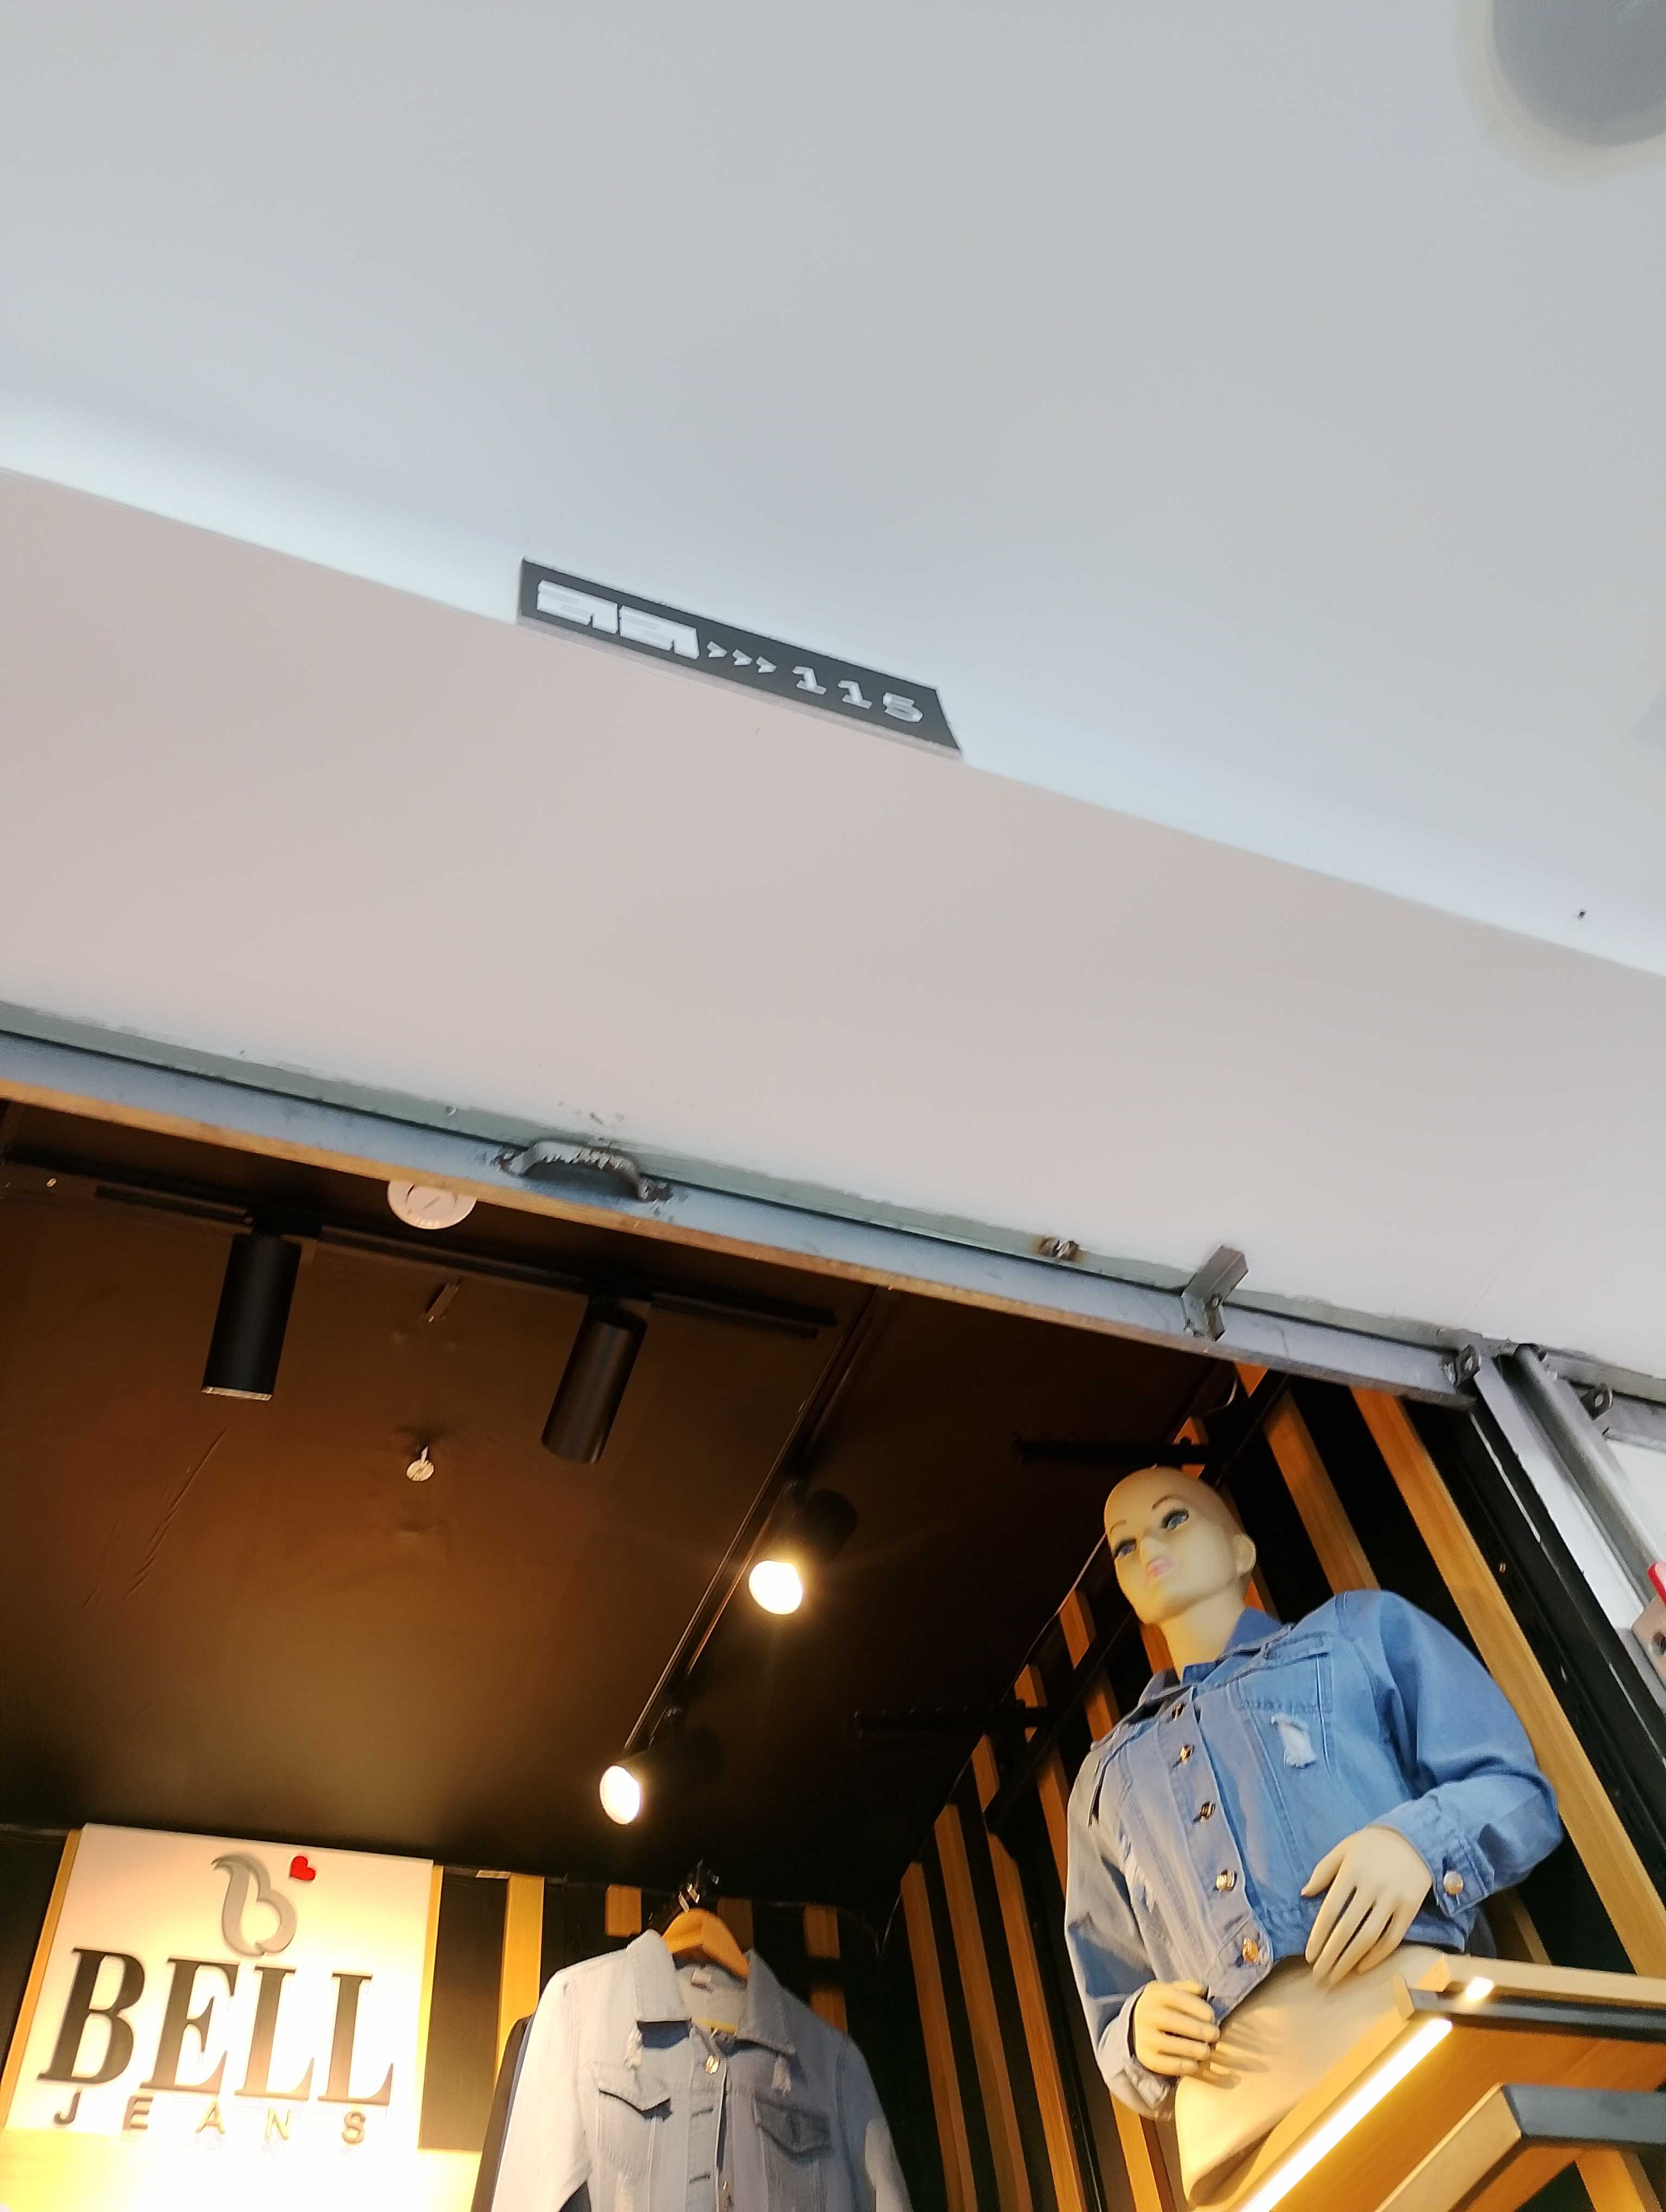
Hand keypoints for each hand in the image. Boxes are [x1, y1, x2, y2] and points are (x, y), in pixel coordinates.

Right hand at [1131, 1980, 1219, 2076]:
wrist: (1137, 2023)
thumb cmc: (1165, 2006)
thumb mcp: (1173, 1991)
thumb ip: (1189, 1988)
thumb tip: (1203, 1990)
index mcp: (1155, 1994)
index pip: (1176, 1997)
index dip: (1196, 2007)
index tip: (1212, 2017)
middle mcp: (1145, 2013)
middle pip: (1171, 2021)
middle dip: (1197, 2029)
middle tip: (1214, 2035)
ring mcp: (1143, 2036)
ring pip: (1167, 2044)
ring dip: (1191, 2049)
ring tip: (1206, 2051)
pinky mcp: (1145, 2057)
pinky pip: (1164, 2064)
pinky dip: (1182, 2065)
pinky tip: (1195, 2063)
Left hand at [1302, 1825, 1432, 1988]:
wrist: (1414, 1838)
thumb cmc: (1372, 1844)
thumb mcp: (1344, 1848)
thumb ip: (1323, 1870)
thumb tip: (1304, 1893)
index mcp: (1351, 1872)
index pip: (1330, 1911)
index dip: (1318, 1936)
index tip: (1309, 1955)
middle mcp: (1371, 1887)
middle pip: (1347, 1929)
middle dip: (1331, 1955)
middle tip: (1319, 1975)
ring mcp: (1393, 1899)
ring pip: (1368, 1938)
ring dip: (1350, 1960)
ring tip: (1336, 1976)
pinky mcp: (1410, 1909)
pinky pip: (1392, 1938)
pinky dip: (1377, 1956)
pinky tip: (1361, 1966)